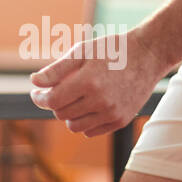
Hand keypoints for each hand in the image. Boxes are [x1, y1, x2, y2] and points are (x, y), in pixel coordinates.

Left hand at [28, 29, 165, 136]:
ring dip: (67, 115)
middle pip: (61, 114)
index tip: (36, 93)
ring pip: (75, 126)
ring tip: (72, 99)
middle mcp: (101, 101)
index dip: (39, 98)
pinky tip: (86, 107)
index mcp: (88, 81)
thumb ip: (56, 69)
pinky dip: (83, 122)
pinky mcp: (121, 121)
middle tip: (55, 91)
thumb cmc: (111, 50)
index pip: (53, 100)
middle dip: (54, 103)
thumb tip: (34, 82)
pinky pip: (91, 131)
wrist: (147, 56)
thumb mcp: (81, 52)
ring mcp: (112, 113)